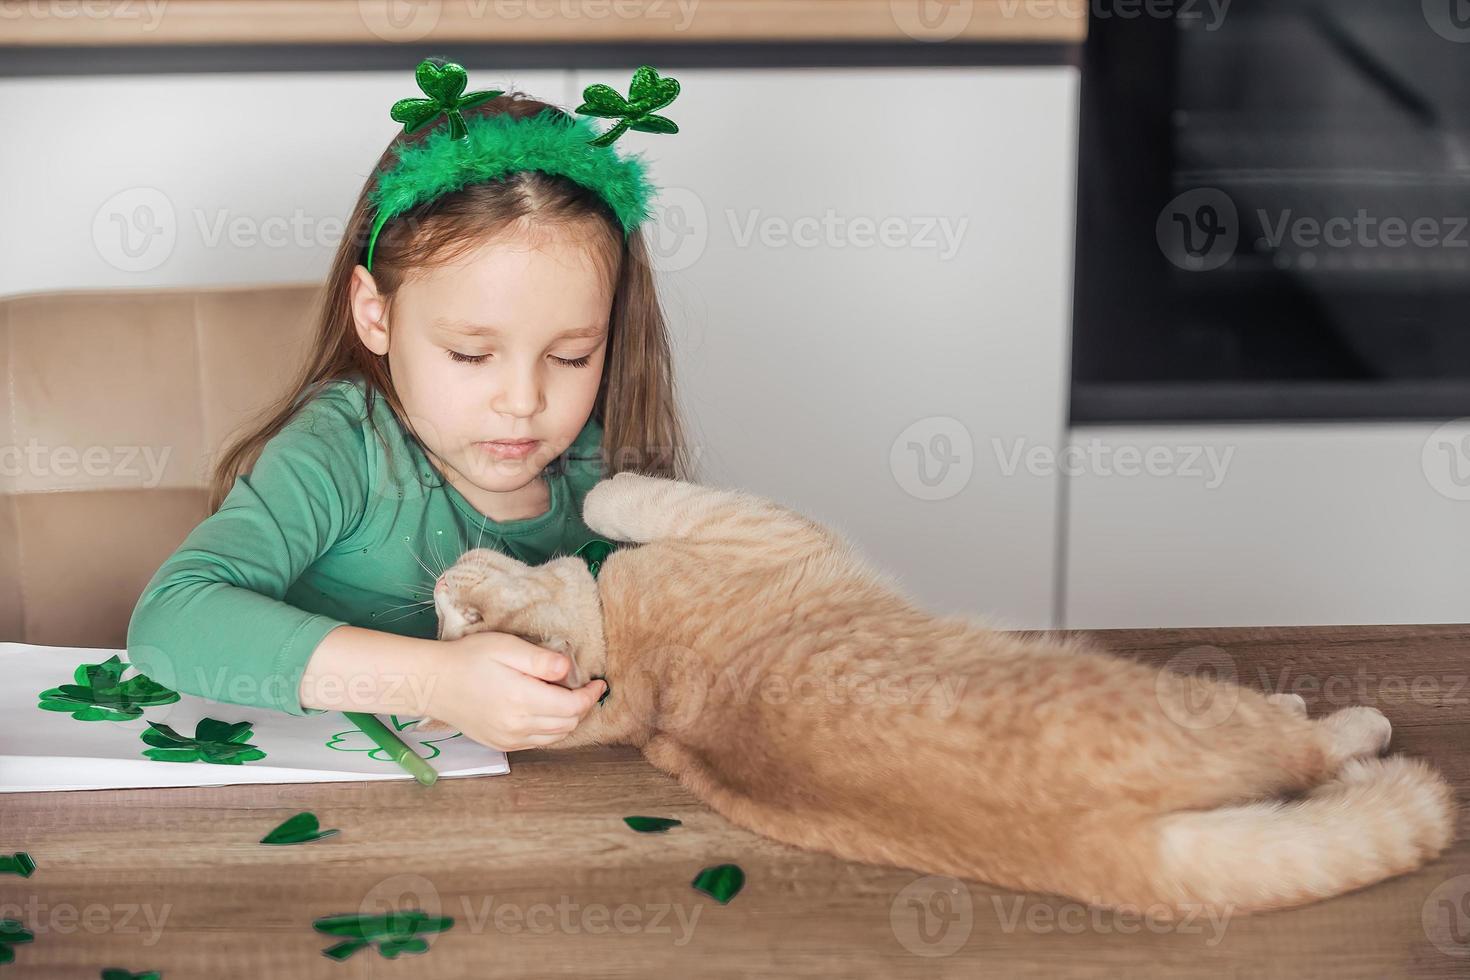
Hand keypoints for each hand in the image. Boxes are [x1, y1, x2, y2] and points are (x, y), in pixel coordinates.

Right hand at [422, 630, 606, 751]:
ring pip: (555, 736)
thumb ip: (540, 660)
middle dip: (583, 706)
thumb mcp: (506, 647)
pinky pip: (537, 742)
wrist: (433, 683)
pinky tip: (546, 711)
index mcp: (523, 701)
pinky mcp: (501, 744)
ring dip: (568, 720)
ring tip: (567, 698)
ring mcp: (509, 739)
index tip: (598, 683)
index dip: (591, 696)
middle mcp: (518, 726)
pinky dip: (550, 729)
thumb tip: (568, 669)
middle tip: (584, 687)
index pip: (574, 707)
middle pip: (568, 724)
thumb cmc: (468, 659)